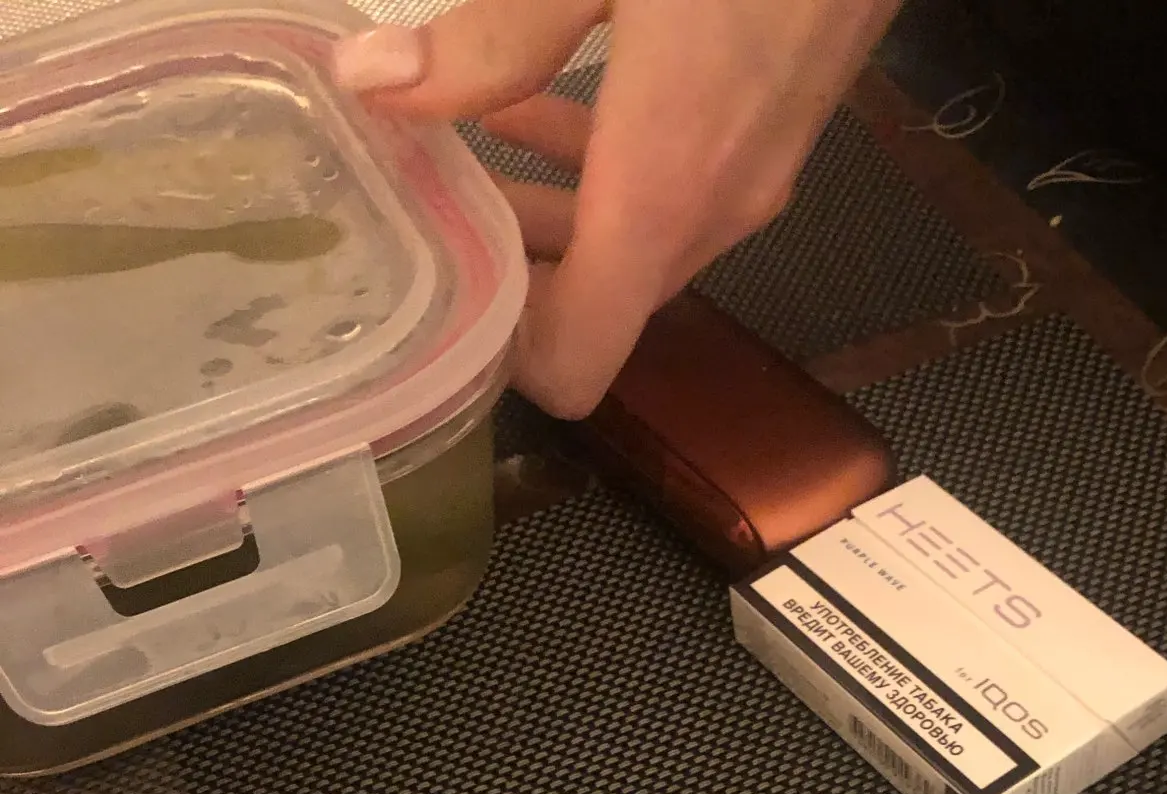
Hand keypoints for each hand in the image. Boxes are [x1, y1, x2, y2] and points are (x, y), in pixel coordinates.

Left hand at [331, 0, 902, 416]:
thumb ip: (489, 38)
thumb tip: (372, 84)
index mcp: (664, 189)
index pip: (579, 361)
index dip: (500, 358)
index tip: (431, 302)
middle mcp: (715, 209)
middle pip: (598, 309)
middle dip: (506, 276)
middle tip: (413, 212)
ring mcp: (754, 175)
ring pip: (631, 247)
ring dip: (546, 219)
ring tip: (448, 155)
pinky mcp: (773, 132)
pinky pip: (672, 193)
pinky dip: (601, 176)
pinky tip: (533, 104)